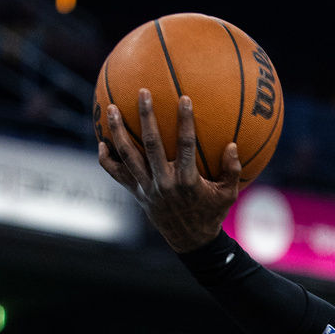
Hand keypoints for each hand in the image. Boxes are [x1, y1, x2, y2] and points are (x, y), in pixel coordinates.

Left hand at [97, 89, 240, 252]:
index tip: (183, 98)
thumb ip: (232, 171)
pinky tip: (103, 143)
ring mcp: (147, 187)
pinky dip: (107, 159)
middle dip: (146, 116)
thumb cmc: (211, 214)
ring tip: (112, 108)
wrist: (190, 241)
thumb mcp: (228, 195)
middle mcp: (164, 182)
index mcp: (187, 180)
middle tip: (142, 92)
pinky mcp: (136, 193)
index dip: (185, 121)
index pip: (186, 145)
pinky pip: (116, 174)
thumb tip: (232, 145)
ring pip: (128, 155)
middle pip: (151, 144)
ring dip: (118, 131)